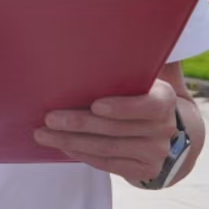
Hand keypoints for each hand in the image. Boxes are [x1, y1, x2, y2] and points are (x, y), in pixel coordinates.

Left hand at [33, 78, 182, 185]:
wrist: (159, 130)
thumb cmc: (137, 95)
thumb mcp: (140, 78)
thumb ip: (130, 64)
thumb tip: (99, 37)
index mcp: (164, 99)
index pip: (147, 105)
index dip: (122, 107)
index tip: (95, 105)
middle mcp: (164, 128)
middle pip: (116, 128)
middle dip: (79, 124)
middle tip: (50, 118)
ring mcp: (156, 152)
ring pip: (108, 148)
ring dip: (72, 141)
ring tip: (44, 134)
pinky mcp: (144, 171)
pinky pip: (108, 164)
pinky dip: (83, 155)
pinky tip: (64, 147)